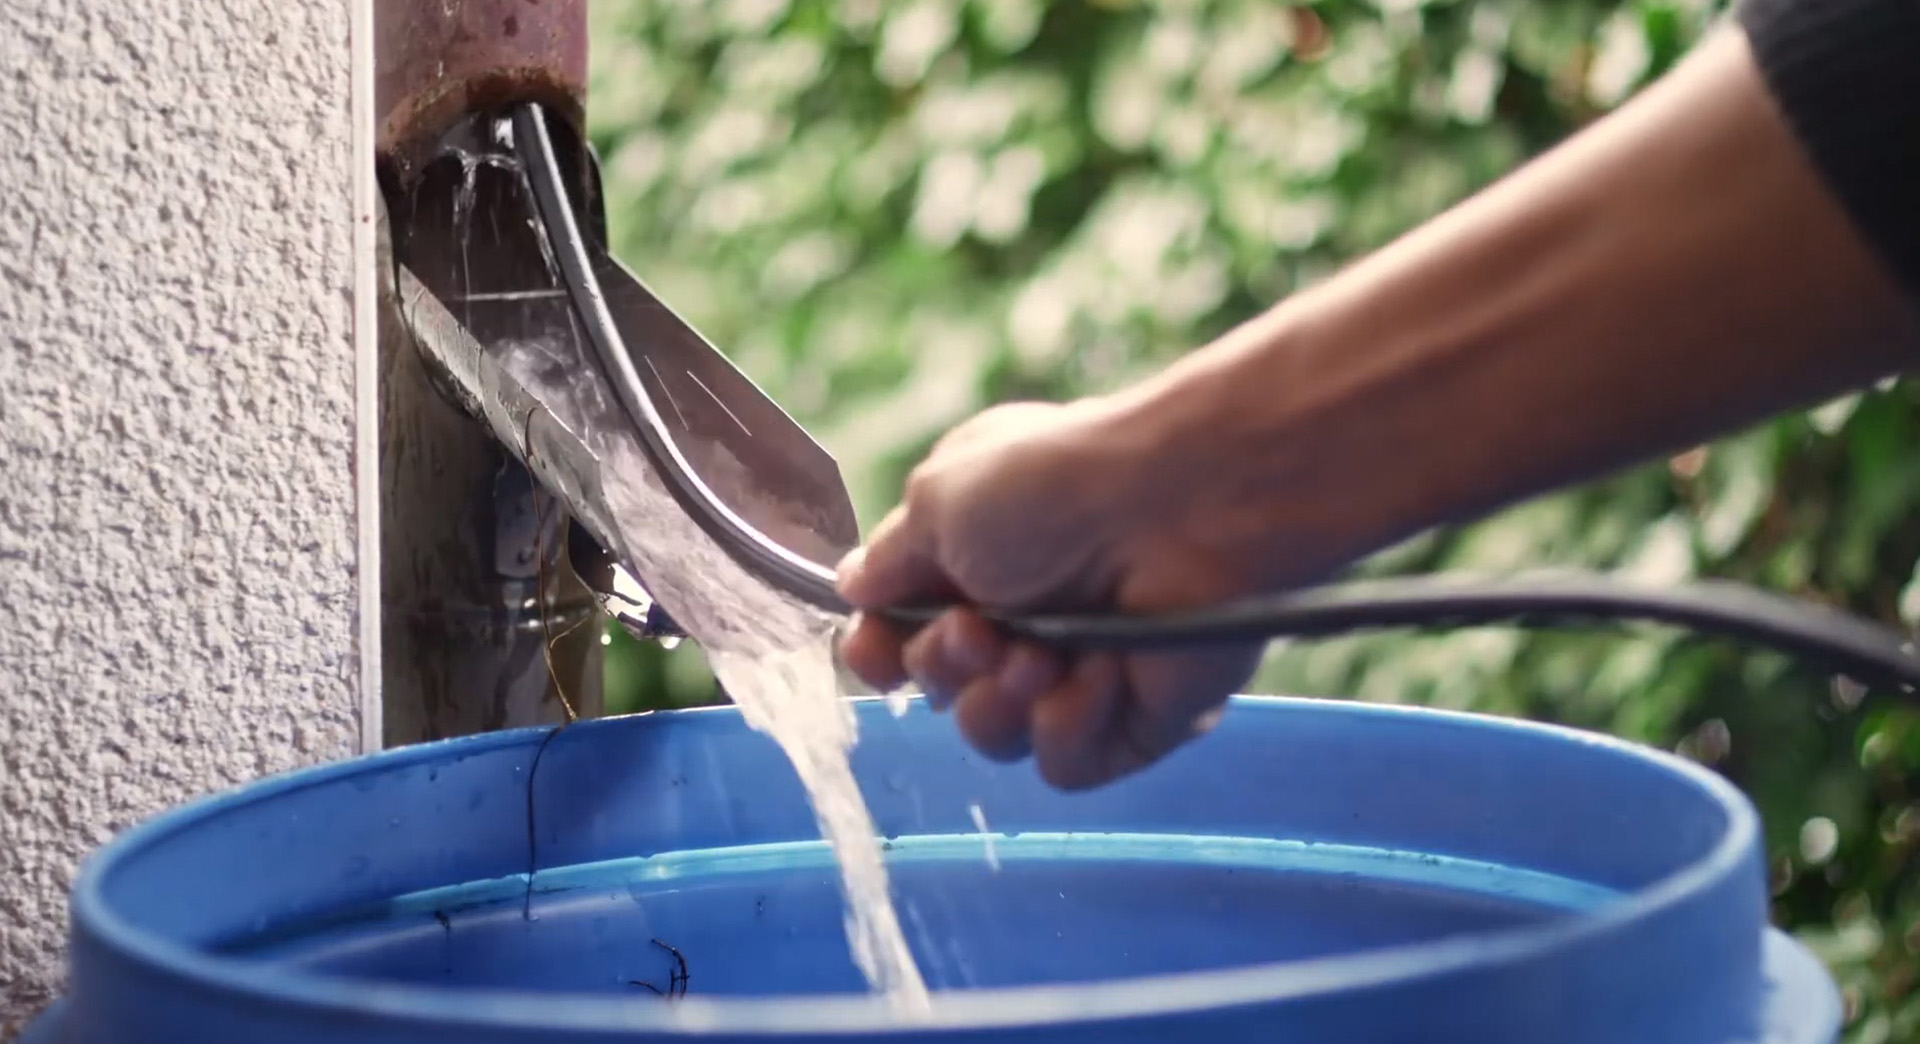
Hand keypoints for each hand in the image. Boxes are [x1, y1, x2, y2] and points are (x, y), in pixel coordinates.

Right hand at [833, 397, 1270, 790]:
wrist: (1181, 511)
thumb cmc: (1057, 486)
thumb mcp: (941, 499)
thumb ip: (890, 559)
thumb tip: (854, 586)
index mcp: (975, 558)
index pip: (898, 634)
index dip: (879, 654)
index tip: (880, 650)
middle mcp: (1023, 616)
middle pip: (941, 690)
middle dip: (947, 667)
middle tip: (984, 630)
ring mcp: (1078, 671)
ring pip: (994, 738)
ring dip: (1003, 701)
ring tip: (1045, 655)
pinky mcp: (1133, 722)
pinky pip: (1063, 765)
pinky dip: (1071, 726)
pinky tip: (1098, 677)